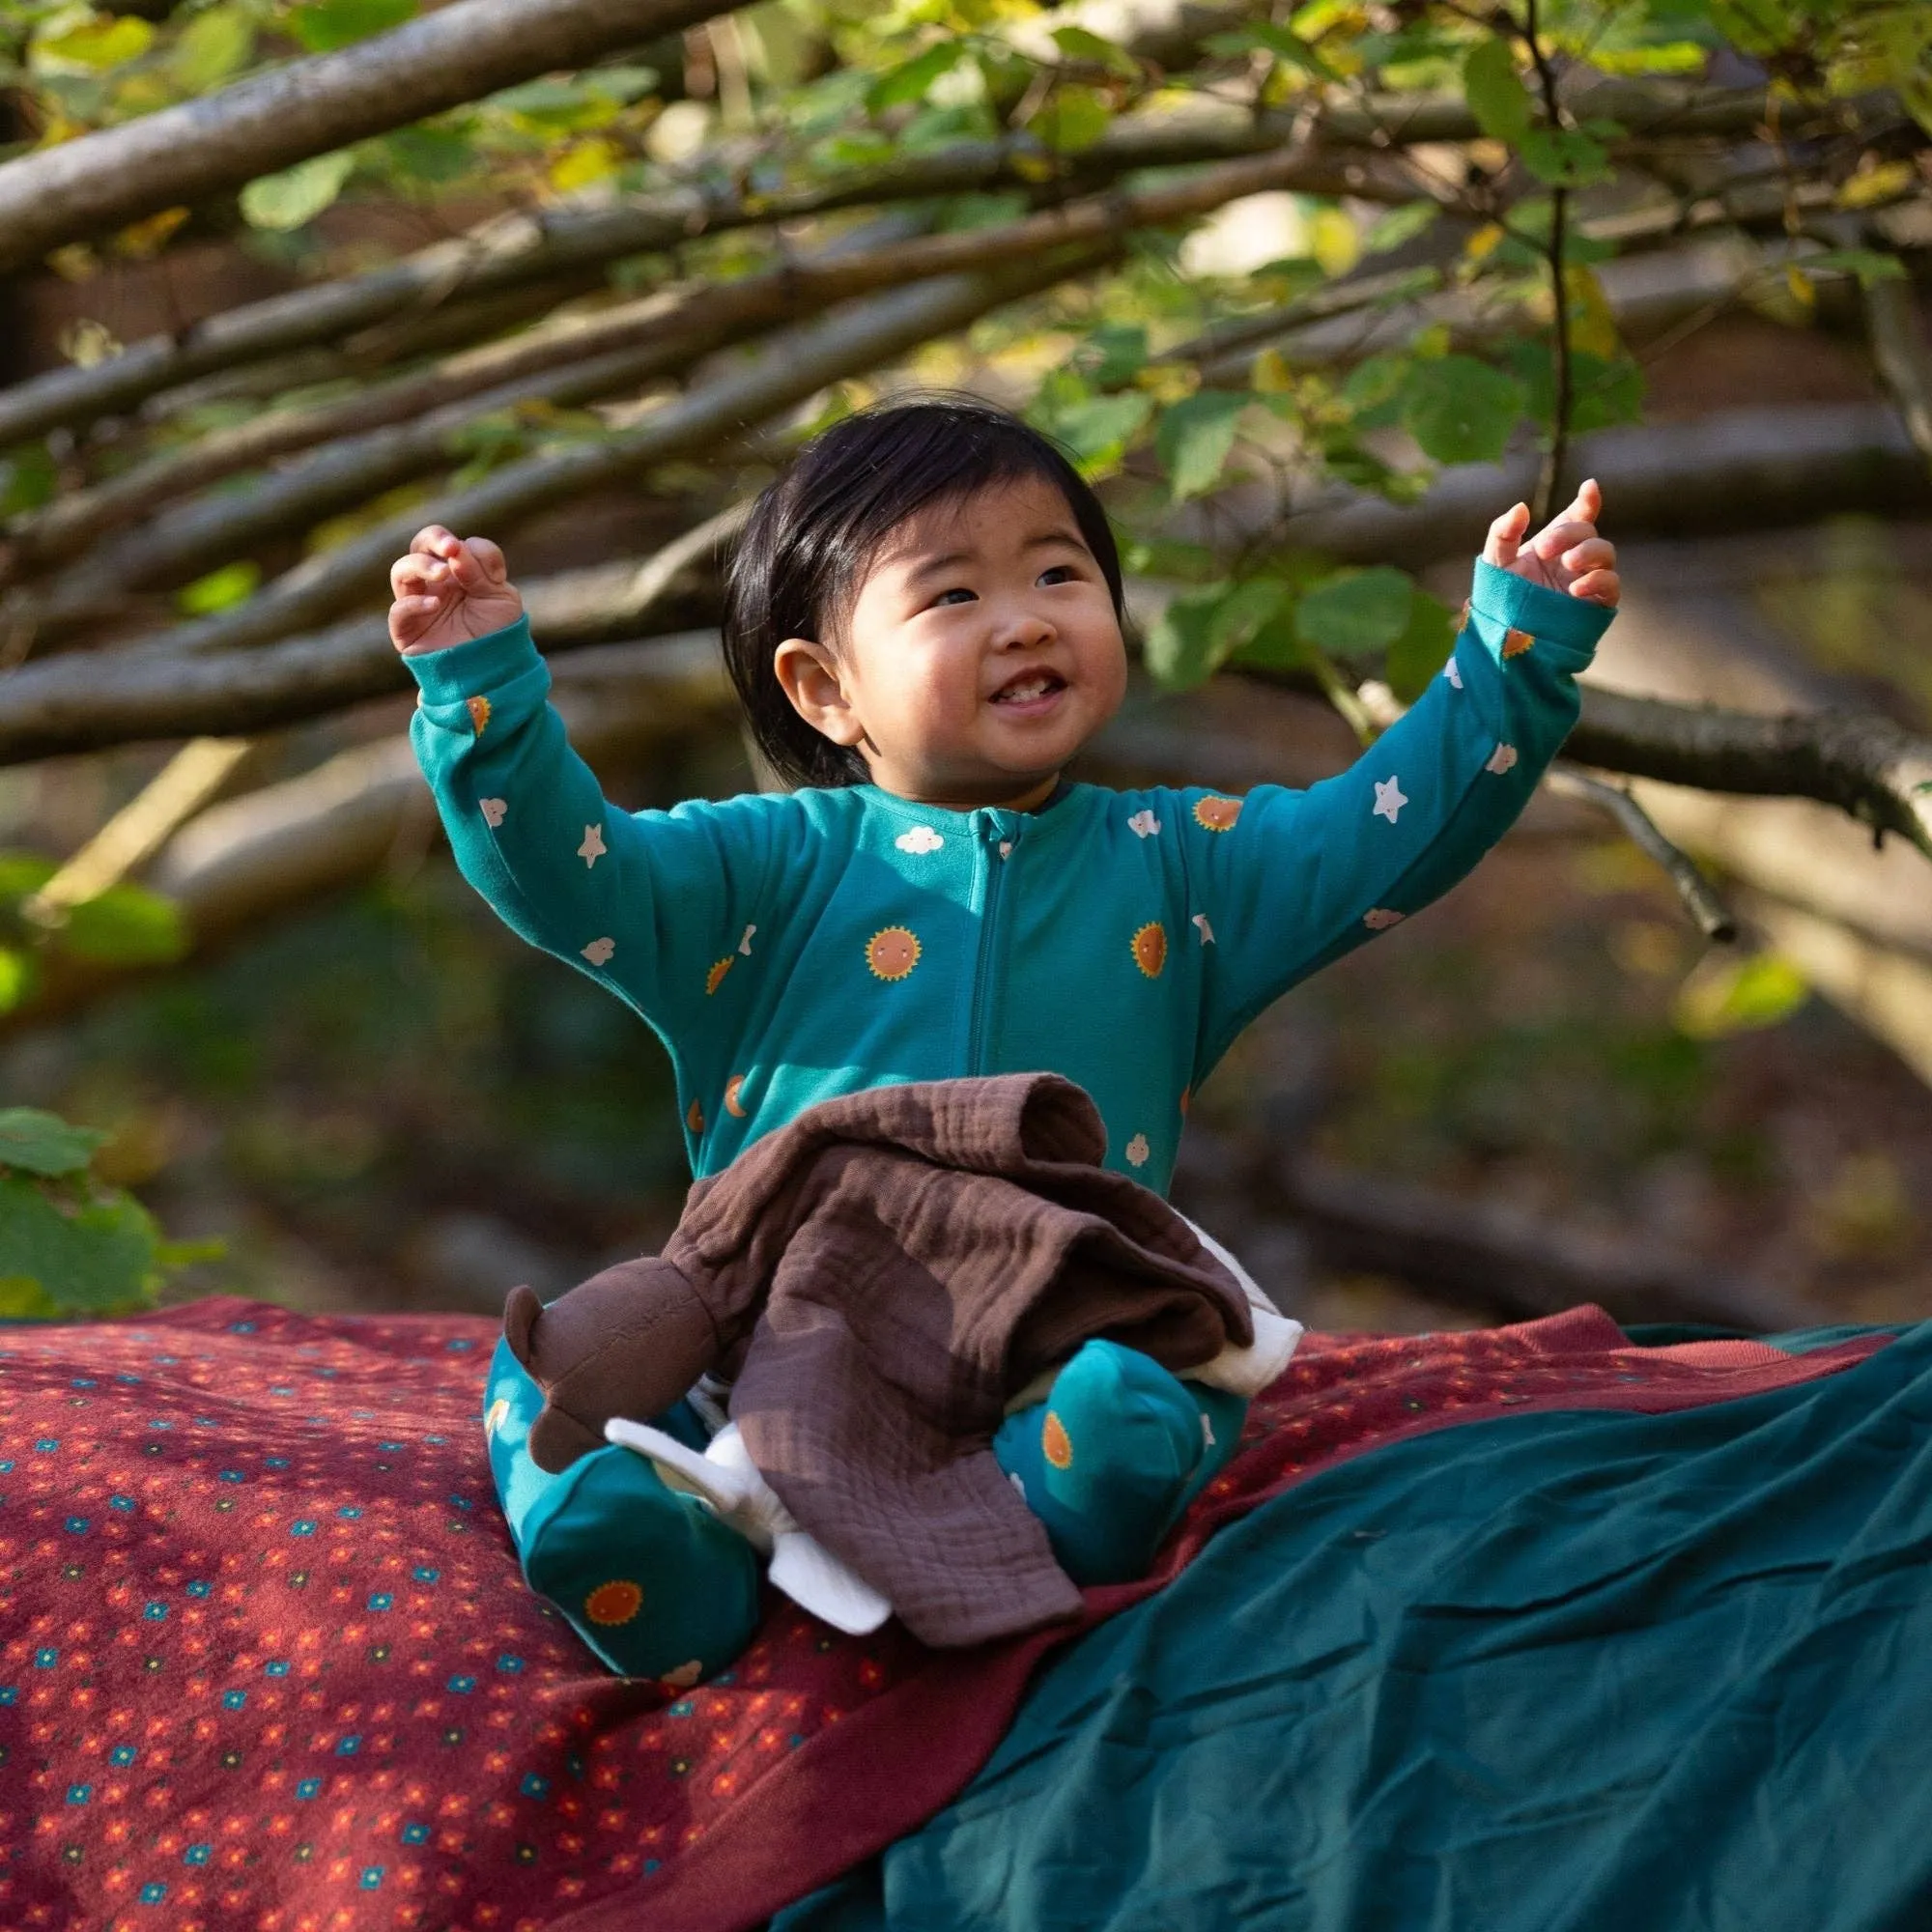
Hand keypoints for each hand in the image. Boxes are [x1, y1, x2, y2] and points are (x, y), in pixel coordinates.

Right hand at [389, 525, 523, 651]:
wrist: (495, 670)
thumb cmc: (497, 632)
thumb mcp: (499, 597)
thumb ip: (480, 571)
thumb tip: (455, 551)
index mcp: (458, 571)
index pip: (453, 544)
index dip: (473, 549)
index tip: (494, 572)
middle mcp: (434, 583)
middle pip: (419, 546)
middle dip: (433, 539)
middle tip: (450, 548)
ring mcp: (417, 604)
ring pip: (401, 571)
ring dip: (420, 565)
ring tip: (443, 573)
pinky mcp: (406, 630)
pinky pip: (398, 611)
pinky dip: (414, 603)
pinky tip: (435, 605)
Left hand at [1482, 479, 1618, 607]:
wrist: (1505, 633)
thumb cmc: (1503, 594)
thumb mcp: (1496, 561)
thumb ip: (1503, 533)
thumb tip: (1521, 508)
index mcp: (1556, 542)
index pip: (1579, 515)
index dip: (1588, 500)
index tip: (1589, 488)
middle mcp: (1575, 557)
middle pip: (1588, 531)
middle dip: (1568, 533)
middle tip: (1543, 548)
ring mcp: (1587, 579)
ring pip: (1607, 553)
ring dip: (1589, 551)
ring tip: (1567, 562)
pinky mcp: (1596, 604)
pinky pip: (1612, 586)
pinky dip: (1599, 581)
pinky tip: (1577, 588)